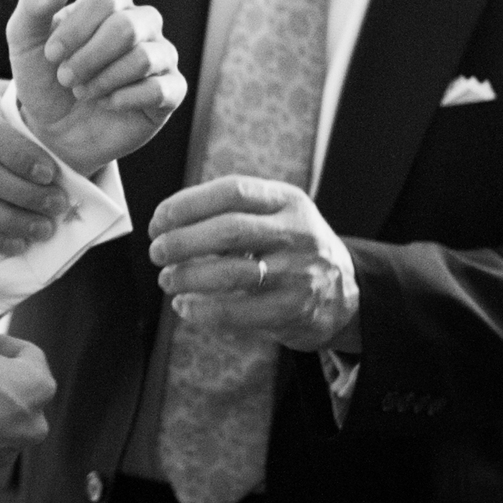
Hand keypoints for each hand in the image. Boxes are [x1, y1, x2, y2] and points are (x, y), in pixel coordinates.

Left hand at [9, 0, 186, 176]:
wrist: (54, 128)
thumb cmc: (44, 77)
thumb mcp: (25, 41)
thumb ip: (33, 6)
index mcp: (110, 4)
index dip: (76, 28)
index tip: (51, 55)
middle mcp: (142, 24)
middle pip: (127, 27)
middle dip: (88, 58)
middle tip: (66, 78)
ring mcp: (160, 57)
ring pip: (144, 58)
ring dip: (104, 80)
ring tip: (83, 92)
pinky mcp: (170, 92)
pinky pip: (160, 89)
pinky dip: (124, 99)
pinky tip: (107, 104)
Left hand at [147, 175, 359, 352]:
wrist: (345, 293)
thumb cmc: (291, 249)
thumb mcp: (276, 215)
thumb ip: (232, 211)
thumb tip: (167, 223)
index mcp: (287, 200)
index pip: (232, 191)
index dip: (187, 204)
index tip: (159, 220)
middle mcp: (296, 232)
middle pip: (229, 230)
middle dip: (182, 241)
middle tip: (157, 252)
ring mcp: (298, 272)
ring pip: (231, 273)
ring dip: (188, 277)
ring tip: (167, 279)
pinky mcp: (293, 310)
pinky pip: (238, 312)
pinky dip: (202, 310)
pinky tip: (184, 306)